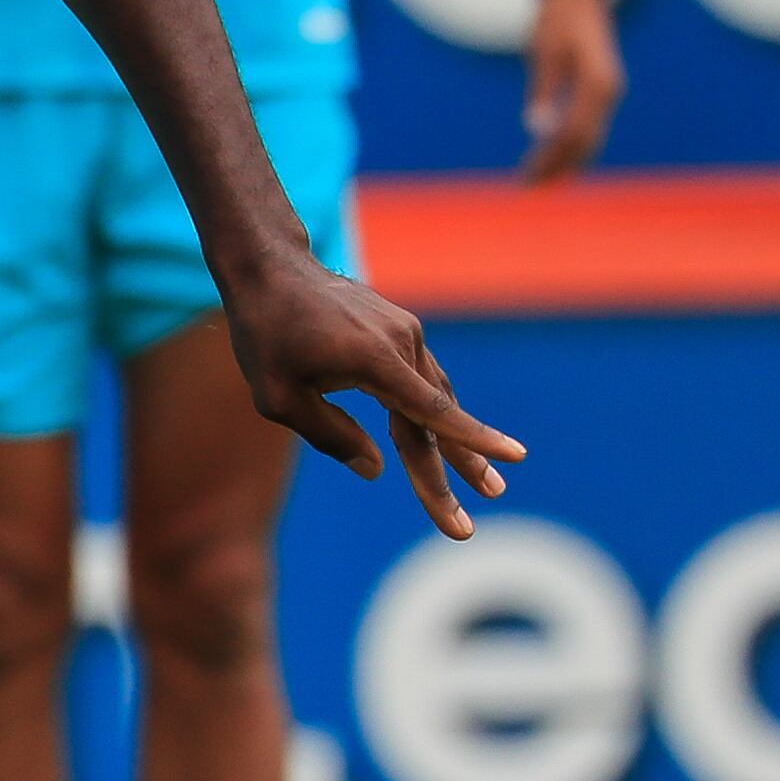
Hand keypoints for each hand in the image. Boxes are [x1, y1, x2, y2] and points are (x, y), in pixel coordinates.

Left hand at [223, 256, 522, 540]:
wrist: (268, 268)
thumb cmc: (265, 335)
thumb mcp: (279, 399)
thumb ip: (330, 435)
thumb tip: (376, 469)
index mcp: (376, 362)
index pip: (435, 411)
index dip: (474, 441)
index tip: (515, 457)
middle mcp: (401, 344)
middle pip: (435, 417)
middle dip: (459, 468)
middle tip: (479, 512)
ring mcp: (404, 332)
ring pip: (434, 396)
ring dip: (453, 440)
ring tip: (480, 482)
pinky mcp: (398, 327)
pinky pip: (420, 377)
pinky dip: (430, 409)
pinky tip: (435, 436)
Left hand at [518, 0, 623, 182]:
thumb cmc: (556, 20)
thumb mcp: (544, 54)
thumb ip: (544, 91)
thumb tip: (537, 130)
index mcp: (598, 84)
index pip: (574, 134)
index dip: (551, 158)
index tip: (529, 176)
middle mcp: (609, 91)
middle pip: (585, 140)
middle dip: (558, 164)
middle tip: (530, 184)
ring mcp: (609, 91)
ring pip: (590, 135)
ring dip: (566, 157)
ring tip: (540, 177)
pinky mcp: (602, 88)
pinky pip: (589, 123)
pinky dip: (572, 141)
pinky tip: (554, 153)